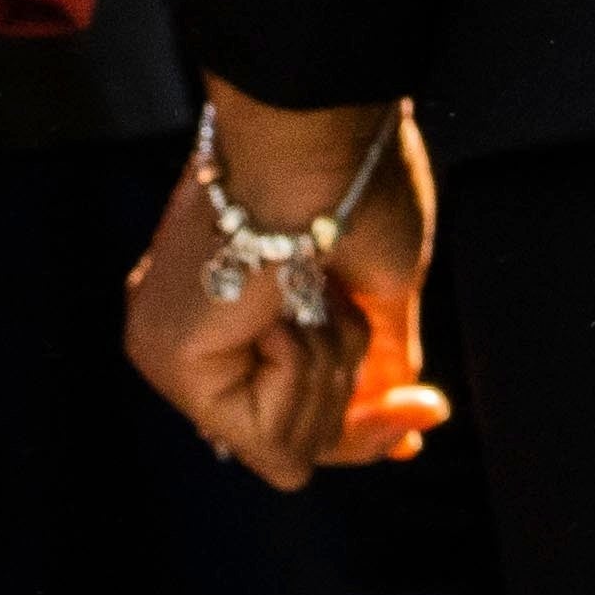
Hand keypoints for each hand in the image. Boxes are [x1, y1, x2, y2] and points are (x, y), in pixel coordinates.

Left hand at [124, 82, 445, 485]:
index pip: (285, 415)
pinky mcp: (174, 363)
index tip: (424, 416)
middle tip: (396, 371)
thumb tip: (403, 412)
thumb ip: (375, 361)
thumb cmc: (348, 188)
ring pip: (289, 450)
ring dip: (335, 379)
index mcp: (219, 310)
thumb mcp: (371, 291)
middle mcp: (183, 336)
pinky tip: (287, 315)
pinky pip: (273, 447)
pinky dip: (307, 386)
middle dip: (363, 420)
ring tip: (319, 301)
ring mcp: (169, 351)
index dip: (360, 435)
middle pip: (291, 445)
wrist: (315, 143)